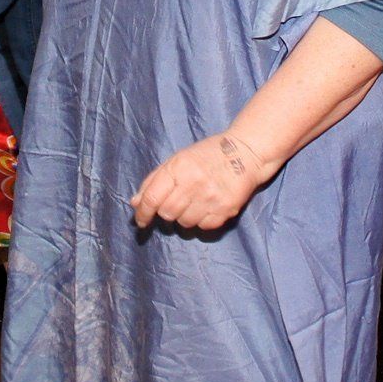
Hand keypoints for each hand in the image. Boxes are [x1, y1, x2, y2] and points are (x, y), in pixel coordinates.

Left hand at [131, 132, 279, 230]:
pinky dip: (200, 221)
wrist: (247, 154)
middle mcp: (195, 183)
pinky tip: (207, 206)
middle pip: (167, 213)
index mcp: (180, 167)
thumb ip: (154, 180)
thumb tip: (136, 203)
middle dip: (165, 212)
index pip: (153, 198)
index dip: (142, 213)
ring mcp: (212, 198)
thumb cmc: (207, 155)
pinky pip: (203, 227)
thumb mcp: (178, 159)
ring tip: (193, 202)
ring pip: (184, 223)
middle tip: (173, 204)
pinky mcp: (226, 211)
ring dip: (183, 217)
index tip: (140, 221)